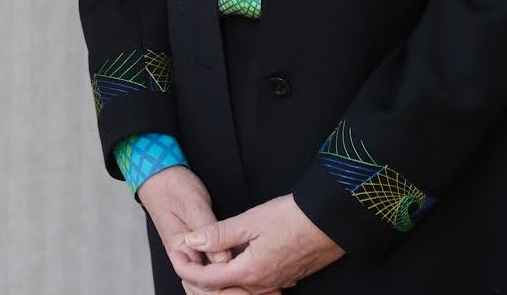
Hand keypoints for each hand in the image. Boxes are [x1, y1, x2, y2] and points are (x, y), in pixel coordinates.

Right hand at [138, 167, 234, 290]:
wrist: (161, 178)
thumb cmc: (174, 188)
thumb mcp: (194, 206)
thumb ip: (209, 231)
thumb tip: (225, 258)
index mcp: (180, 250)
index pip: (201, 280)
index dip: (222, 283)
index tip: (241, 277)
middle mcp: (185, 258)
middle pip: (203, 288)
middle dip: (224, 289)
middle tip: (246, 286)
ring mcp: (190, 255)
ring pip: (205, 284)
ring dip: (223, 286)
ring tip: (243, 285)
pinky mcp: (197, 249)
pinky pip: (208, 271)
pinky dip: (221, 277)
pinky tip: (236, 274)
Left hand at [182, 195, 344, 291]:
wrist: (331, 221)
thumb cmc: (293, 218)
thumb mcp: (251, 220)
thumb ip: (220, 233)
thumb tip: (192, 241)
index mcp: (249, 272)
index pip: (208, 280)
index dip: (186, 267)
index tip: (175, 253)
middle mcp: (261, 284)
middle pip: (222, 290)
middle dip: (200, 275)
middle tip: (186, 253)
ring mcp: (275, 283)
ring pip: (239, 288)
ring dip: (219, 276)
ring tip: (206, 254)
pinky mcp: (286, 276)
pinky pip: (255, 284)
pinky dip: (239, 274)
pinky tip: (236, 257)